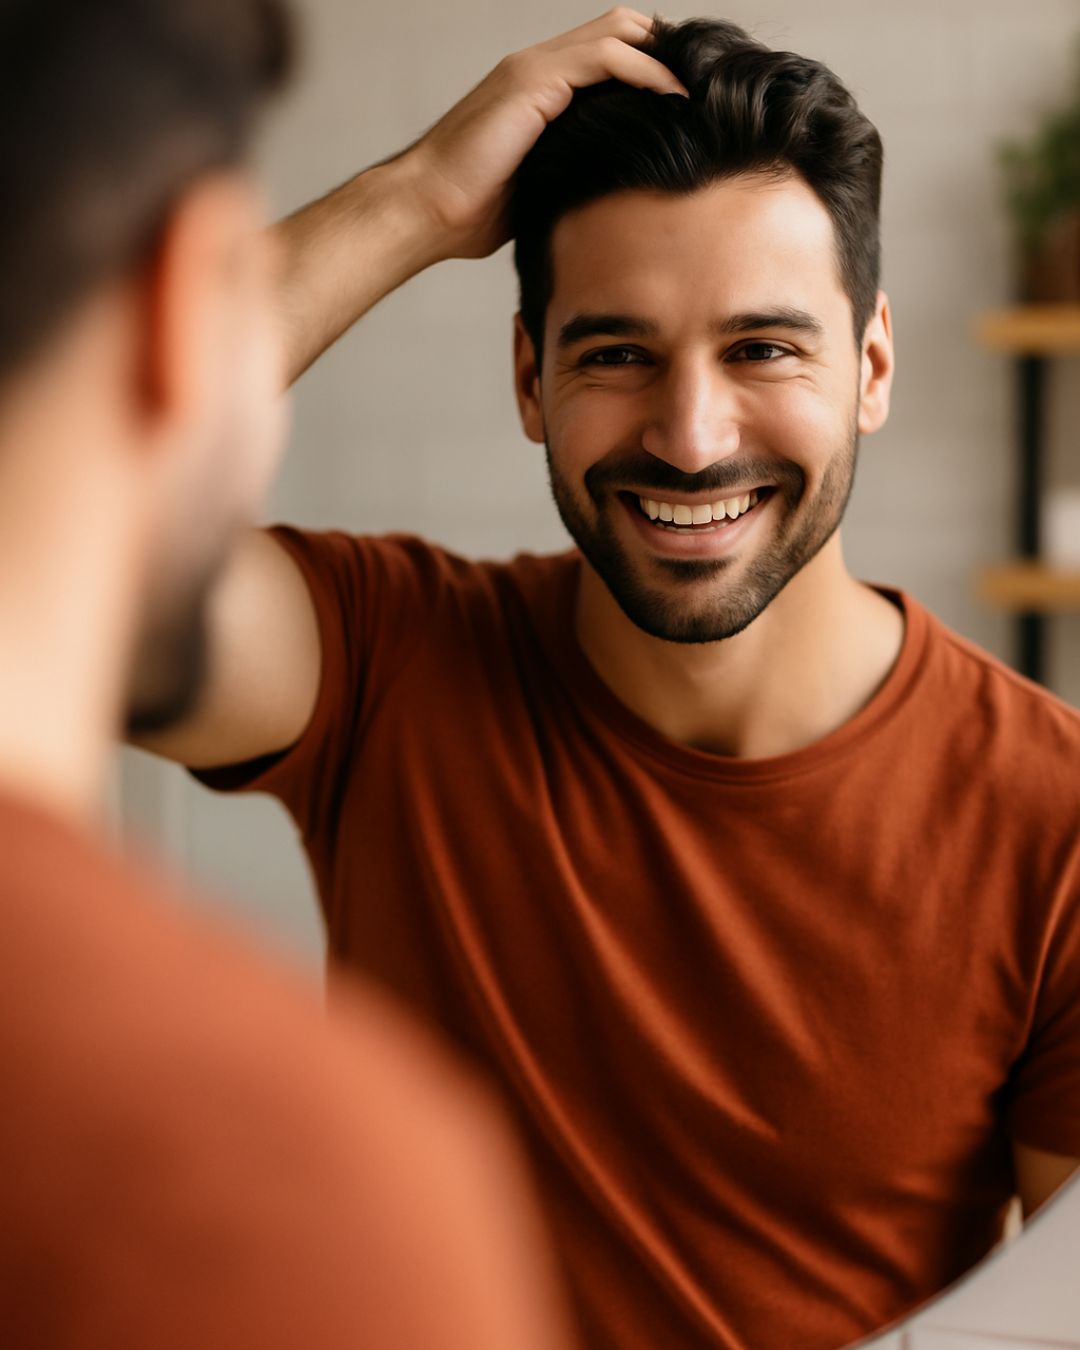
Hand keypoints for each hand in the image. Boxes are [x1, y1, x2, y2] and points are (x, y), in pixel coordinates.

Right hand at [393, 9, 687, 261]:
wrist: (426, 210)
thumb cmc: (472, 212)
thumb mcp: (541, 188)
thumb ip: (576, 172)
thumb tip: (618, 197)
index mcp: (543, 88)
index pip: (615, 55)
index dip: (658, 70)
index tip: (694, 106)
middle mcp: (540, 66)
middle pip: (626, 30)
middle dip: (671, 55)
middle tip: (711, 92)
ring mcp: (536, 68)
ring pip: (622, 32)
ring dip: (668, 57)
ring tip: (704, 91)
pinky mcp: (533, 81)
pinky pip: (607, 57)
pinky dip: (648, 73)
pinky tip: (676, 100)